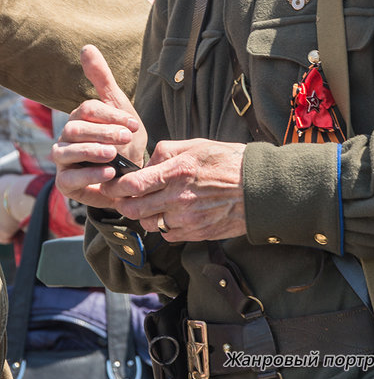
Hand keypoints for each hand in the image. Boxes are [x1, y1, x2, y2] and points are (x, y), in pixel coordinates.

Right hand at [53, 44, 146, 209]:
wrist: (131, 173)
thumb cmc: (124, 137)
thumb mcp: (118, 105)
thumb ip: (102, 78)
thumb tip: (86, 47)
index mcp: (79, 117)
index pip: (88, 109)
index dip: (111, 115)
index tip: (133, 124)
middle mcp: (66, 137)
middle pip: (76, 129)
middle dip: (103, 132)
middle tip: (126, 137)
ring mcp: (64, 161)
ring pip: (68, 152)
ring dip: (92, 151)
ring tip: (113, 154)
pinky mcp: (66, 183)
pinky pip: (70, 179)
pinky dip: (89, 175)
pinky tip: (109, 172)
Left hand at [100, 138, 246, 241]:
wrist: (258, 188)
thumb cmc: (229, 161)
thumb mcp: (198, 145)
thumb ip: (167, 151)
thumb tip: (146, 163)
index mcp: (177, 171)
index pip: (132, 185)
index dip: (114, 187)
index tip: (110, 185)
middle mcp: (178, 198)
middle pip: (134, 209)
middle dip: (123, 203)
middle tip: (122, 197)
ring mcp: (187, 219)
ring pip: (149, 224)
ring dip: (144, 215)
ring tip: (151, 204)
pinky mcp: (196, 233)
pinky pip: (168, 234)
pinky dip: (165, 226)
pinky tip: (173, 214)